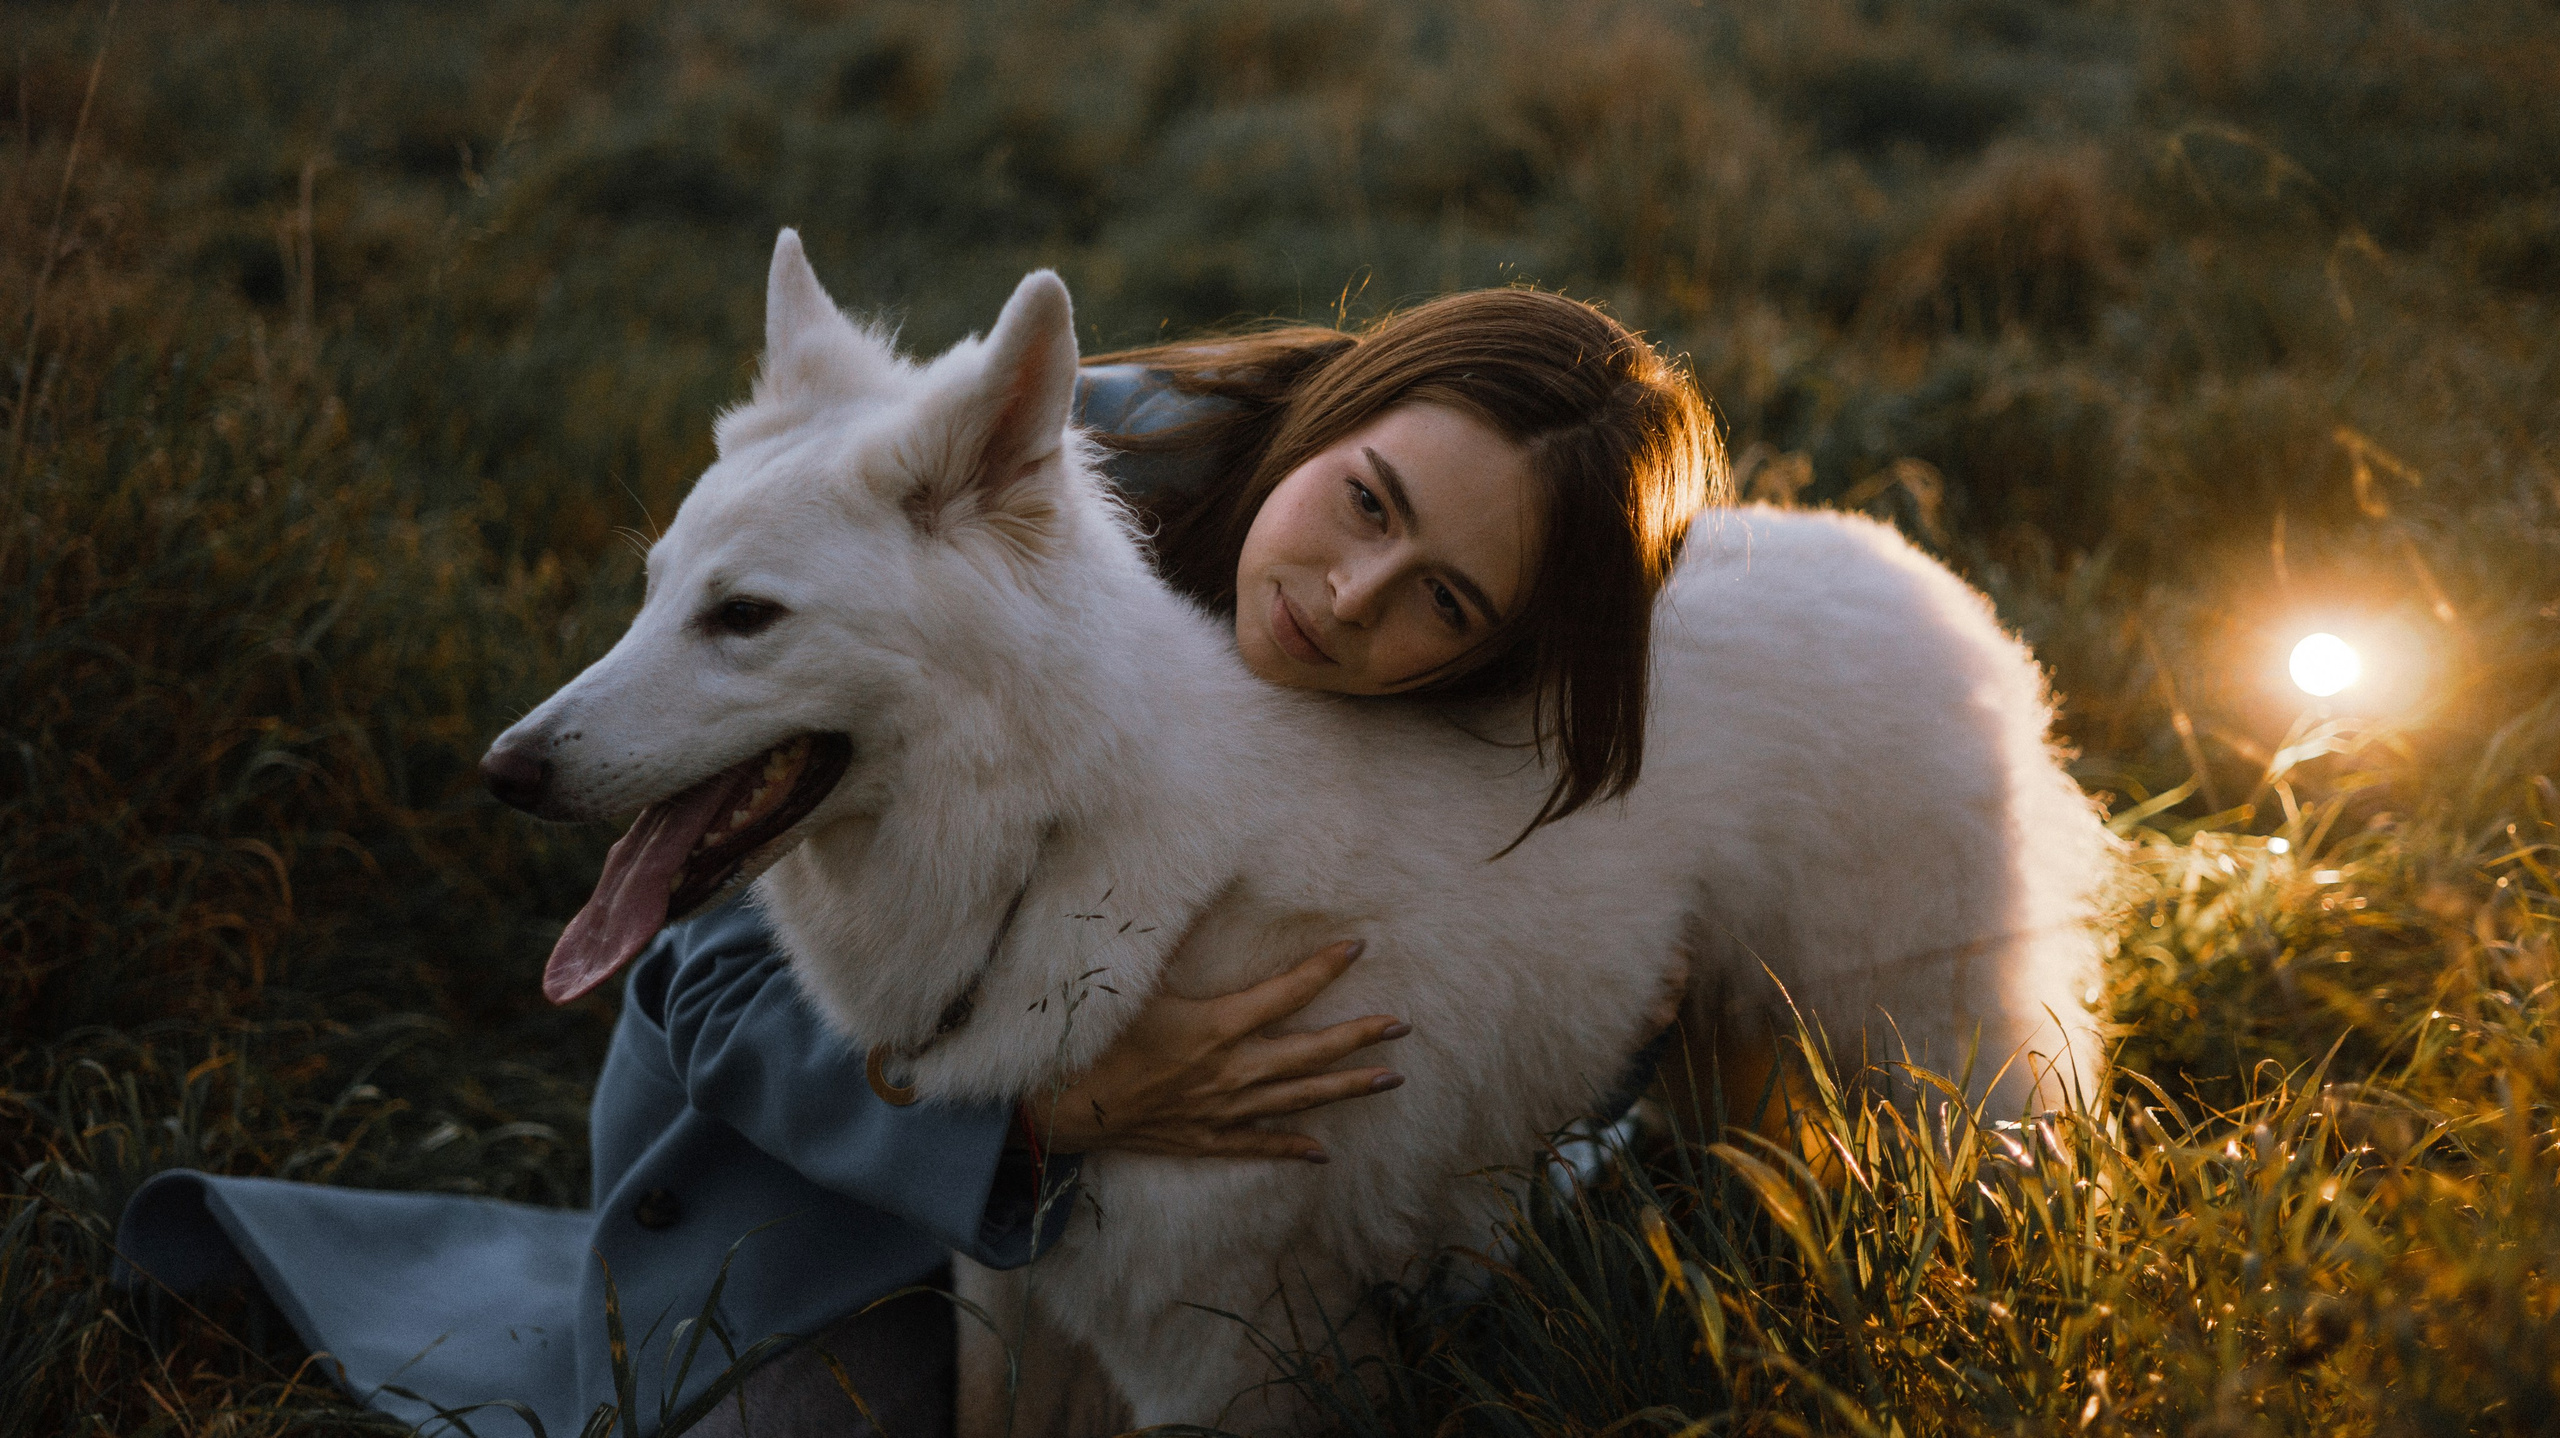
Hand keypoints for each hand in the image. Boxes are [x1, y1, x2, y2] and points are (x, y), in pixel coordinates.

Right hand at [1025, 940, 1407, 1162]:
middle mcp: (1230, 1072)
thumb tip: (1199, 895)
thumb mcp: (1134, 984)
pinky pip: (1258, 1144)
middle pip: (1310, 1053)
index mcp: (1216, 1027)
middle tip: (1401, 1026)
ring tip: (1390, 1079)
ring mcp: (1223, 1110)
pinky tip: (1323, 1151)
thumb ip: (1172, 942)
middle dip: (1359, 1037)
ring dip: (1346, 1088)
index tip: (1357, 947)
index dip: (1323, 968)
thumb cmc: (1096, 1041)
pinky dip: (1291, 1147)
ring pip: (1300, 1100)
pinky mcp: (1207, 1139)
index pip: (1286, 993)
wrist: (1065, 1110)